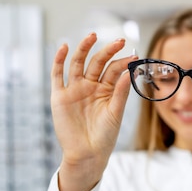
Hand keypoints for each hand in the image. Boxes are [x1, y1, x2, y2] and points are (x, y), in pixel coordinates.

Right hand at [51, 33, 135, 190]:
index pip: (114, 70)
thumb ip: (121, 92)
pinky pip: (58, 75)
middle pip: (97, 63)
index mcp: (106, 90)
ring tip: (92, 36)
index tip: (133, 56)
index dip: (122, 62)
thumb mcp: (116, 113)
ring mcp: (74, 89)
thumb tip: (129, 71)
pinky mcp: (60, 96)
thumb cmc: (105, 136)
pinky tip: (64, 47)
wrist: (87, 154)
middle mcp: (90, 86)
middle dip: (107, 51)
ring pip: (78, 63)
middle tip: (120, 41)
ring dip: (84, 49)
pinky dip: (59, 60)